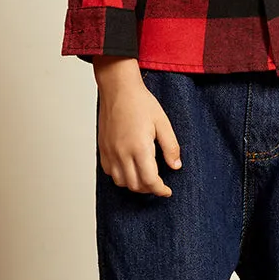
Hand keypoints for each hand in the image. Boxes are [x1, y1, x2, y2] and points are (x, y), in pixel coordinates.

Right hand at [93, 57, 180, 197]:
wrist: (118, 89)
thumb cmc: (141, 102)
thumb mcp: (163, 123)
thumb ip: (170, 147)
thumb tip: (176, 166)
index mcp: (139, 147)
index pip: (149, 180)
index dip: (160, 190)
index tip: (167, 191)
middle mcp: (122, 153)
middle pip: (134, 185)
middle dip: (149, 189)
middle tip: (158, 183)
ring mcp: (110, 151)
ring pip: (120, 181)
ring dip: (134, 184)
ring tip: (145, 177)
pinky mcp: (102, 148)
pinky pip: (109, 172)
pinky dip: (121, 176)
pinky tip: (130, 168)